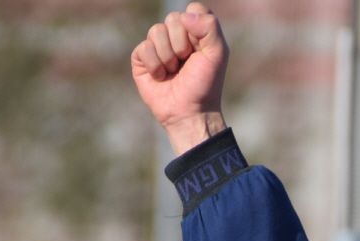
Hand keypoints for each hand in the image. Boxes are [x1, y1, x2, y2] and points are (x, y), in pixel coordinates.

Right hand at [130, 2, 228, 155]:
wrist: (189, 112)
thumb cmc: (205, 84)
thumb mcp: (217, 54)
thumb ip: (210, 27)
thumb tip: (185, 16)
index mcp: (196, 31)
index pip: (192, 9)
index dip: (196, 27)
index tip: (201, 48)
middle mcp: (176, 36)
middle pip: (173, 18)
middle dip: (182, 44)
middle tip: (186, 63)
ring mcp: (158, 46)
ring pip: (156, 31)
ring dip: (168, 56)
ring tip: (174, 71)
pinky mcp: (142, 59)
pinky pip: (144, 47)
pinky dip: (155, 65)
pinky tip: (161, 77)